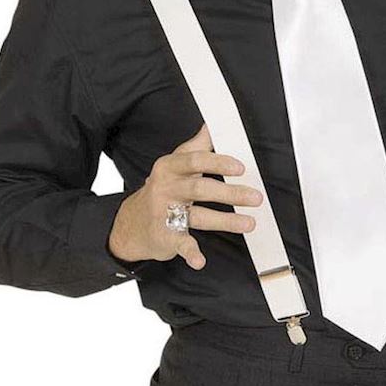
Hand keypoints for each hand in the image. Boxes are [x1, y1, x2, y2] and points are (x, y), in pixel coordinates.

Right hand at [108, 122, 262, 269]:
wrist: (130, 224)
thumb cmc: (161, 189)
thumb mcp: (173, 164)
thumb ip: (195, 146)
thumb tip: (211, 124)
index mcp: (169, 167)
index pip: (195, 161)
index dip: (218, 163)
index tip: (240, 167)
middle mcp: (166, 189)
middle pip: (200, 189)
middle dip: (230, 193)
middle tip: (255, 196)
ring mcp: (164, 214)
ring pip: (198, 217)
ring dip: (225, 221)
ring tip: (249, 223)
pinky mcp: (165, 237)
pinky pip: (180, 244)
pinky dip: (190, 253)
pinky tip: (200, 261)